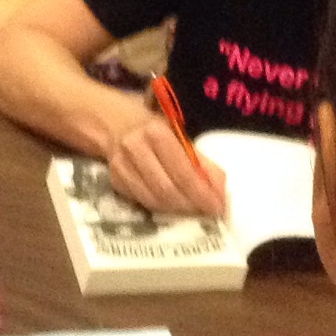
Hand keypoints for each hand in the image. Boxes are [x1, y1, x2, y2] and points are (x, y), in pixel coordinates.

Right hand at [103, 96, 226, 218]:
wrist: (114, 123)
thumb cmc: (154, 128)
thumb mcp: (179, 134)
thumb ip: (200, 160)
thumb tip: (221, 190)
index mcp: (157, 133)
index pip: (183, 171)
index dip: (202, 193)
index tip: (217, 207)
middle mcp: (136, 149)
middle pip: (167, 190)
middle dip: (191, 205)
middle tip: (207, 212)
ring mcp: (121, 167)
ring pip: (154, 200)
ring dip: (177, 210)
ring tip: (193, 211)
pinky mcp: (115, 181)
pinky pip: (142, 201)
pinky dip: (161, 208)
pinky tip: (174, 207)